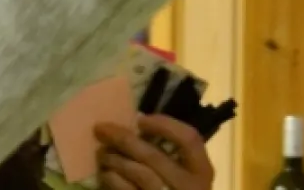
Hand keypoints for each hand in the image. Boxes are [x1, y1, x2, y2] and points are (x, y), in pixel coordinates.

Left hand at [94, 115, 213, 189]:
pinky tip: (105, 175)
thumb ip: (168, 152)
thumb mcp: (185, 173)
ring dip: (114, 160)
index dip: (164, 125)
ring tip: (101, 153)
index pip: (189, 139)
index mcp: (202, 170)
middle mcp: (189, 186)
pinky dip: (113, 181)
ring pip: (139, 174)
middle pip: (154, 156)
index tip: (141, 120)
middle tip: (101, 129)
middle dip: (124, 140)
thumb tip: (134, 127)